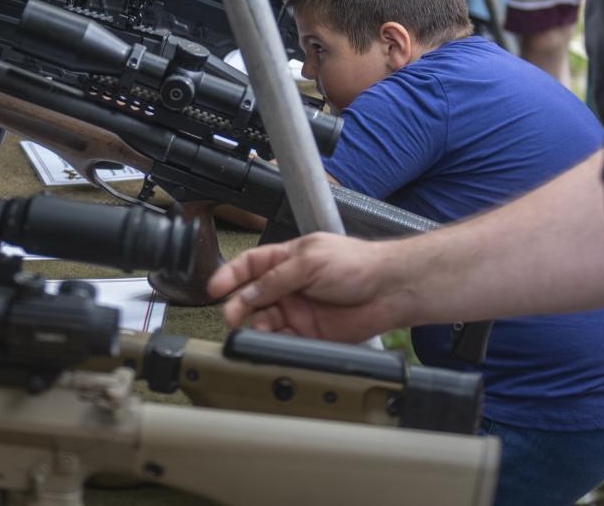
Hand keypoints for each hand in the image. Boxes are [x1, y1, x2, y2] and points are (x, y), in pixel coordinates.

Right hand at [207, 233, 409, 342]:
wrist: (388, 290)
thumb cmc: (357, 264)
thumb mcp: (310, 261)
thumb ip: (276, 278)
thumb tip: (248, 292)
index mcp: (288, 260)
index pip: (250, 265)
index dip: (230, 275)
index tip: (215, 288)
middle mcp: (290, 285)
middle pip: (252, 296)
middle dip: (238, 305)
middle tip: (231, 316)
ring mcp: (299, 310)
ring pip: (265, 321)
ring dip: (256, 326)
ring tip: (260, 329)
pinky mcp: (310, 333)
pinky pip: (283, 341)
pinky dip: (274, 343)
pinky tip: (274, 341)